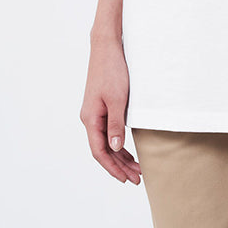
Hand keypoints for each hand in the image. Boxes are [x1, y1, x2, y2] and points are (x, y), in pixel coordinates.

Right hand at [79, 35, 141, 184]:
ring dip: (121, 156)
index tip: (126, 179)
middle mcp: (90, 118)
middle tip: (137, 178)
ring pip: (107, 142)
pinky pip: (109, 131)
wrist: (107, 47)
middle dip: (120, 166)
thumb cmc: (112, 70)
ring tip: (137, 169)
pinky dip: (119, 143)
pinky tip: (128, 150)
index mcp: (91, 119)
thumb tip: (115, 148)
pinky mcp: (103, 106)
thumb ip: (116, 125)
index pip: (99, 152)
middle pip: (103, 150)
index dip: (113, 168)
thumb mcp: (118, 99)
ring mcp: (96, 113)